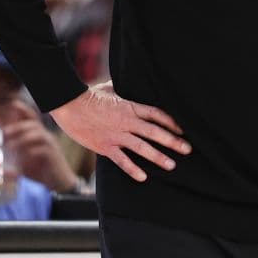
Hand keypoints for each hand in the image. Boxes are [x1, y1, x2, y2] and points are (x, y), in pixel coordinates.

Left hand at [5, 101, 79, 192]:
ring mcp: (51, 145)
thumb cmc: (41, 171)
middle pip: (33, 124)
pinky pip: (43, 149)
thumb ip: (10, 162)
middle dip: (17, 127)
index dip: (24, 110)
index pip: (32, 118)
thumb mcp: (22, 165)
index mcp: (38, 135)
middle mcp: (46, 137)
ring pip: (38, 134)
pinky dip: (31, 152)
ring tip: (10, 146)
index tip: (13, 103)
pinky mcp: (54, 155)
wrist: (58, 182)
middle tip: (3, 133)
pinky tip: (22, 159)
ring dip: (23, 138)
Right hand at [49, 81, 189, 182]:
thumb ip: (122, 89)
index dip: (171, 122)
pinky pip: (121, 160)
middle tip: (188, 149)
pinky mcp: (105, 146)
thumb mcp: (109, 88)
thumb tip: (128, 81)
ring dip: (158, 157)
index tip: (183, 130)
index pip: (156, 115)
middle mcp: (126, 122)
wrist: (69, 105)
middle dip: (173, 141)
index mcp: (130, 107)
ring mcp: (116, 135)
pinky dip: (132, 169)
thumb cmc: (89, 95)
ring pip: (142, 147)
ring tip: (172, 165)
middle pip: (155, 132)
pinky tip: (143, 177)